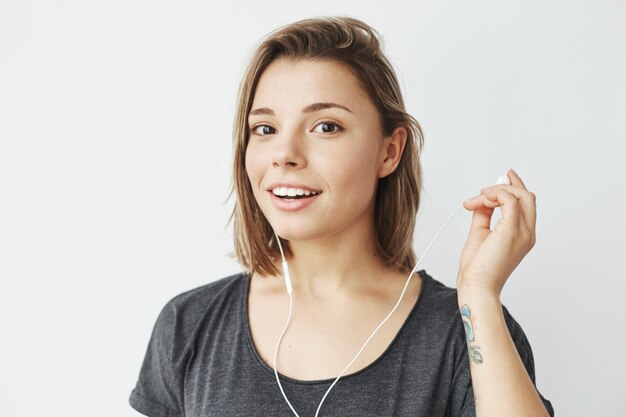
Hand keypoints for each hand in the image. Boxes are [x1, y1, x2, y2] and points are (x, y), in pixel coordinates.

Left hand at [457, 169, 536, 296]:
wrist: (476, 286)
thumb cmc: (477, 268)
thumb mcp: (480, 234)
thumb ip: (483, 215)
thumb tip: (482, 200)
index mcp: (523, 236)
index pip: (526, 205)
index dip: (517, 188)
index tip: (505, 176)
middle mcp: (527, 233)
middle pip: (528, 197)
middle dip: (509, 184)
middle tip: (490, 183)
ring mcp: (522, 232)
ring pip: (520, 195)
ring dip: (496, 191)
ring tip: (477, 198)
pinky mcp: (511, 230)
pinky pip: (508, 200)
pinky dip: (494, 194)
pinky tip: (480, 199)